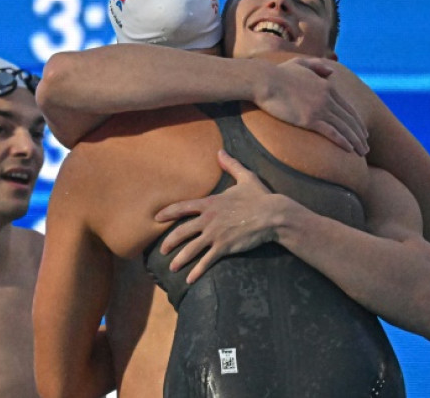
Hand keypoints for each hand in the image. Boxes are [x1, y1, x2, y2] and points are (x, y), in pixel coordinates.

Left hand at [154, 150, 290, 283]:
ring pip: (191, 249)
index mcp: (210, 203)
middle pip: (181, 231)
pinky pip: (206, 261)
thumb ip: (230, 165)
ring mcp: (215, 234)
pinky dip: (197, 271)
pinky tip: (189, 279)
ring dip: (179, 259)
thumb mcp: (245, 177)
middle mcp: (208, 219)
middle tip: (162, 250)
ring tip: (172, 267)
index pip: (183, 207)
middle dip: (169, 241)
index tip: (157, 218)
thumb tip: (220, 151)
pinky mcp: (224, 247)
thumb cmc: (260, 196)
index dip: (168, 212)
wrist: (272, 215)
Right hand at [256, 57, 368, 154]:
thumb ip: (317, 65)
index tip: (363, 133)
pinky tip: (349, 150)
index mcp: (326, 86)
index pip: (348, 108)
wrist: (264, 80)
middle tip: (366, 147)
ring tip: (362, 153)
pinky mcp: (310, 119)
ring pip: (344, 128)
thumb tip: (331, 71)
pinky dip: (343, 142)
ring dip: (355, 142)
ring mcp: (320, 109)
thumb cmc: (277, 73)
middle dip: (360, 135)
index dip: (357, 122)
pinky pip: (332, 133)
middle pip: (350, 119)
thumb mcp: (300, 64)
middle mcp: (327, 98)